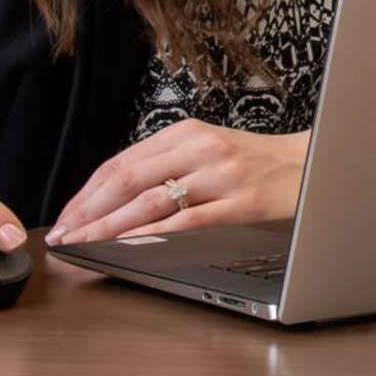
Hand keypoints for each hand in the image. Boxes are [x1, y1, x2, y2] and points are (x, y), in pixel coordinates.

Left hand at [50, 123, 308, 247]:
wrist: (311, 164)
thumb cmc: (255, 161)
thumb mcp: (206, 148)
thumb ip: (166, 163)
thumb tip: (113, 193)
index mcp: (185, 133)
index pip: (121, 162)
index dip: (87, 192)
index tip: (66, 215)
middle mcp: (199, 149)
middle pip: (127, 179)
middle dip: (88, 210)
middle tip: (63, 233)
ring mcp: (220, 175)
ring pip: (150, 200)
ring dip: (109, 225)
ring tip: (85, 242)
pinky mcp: (241, 202)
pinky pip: (187, 219)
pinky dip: (153, 232)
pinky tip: (130, 243)